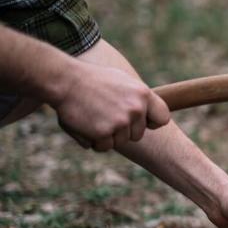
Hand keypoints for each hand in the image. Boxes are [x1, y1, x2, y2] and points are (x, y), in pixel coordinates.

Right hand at [51, 59, 170, 150]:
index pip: (162, 118)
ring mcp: (121, 122)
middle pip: (137, 135)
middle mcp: (136, 109)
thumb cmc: (91, 80)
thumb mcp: (122, 81)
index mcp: (143, 94)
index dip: (152, 123)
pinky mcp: (104, 132)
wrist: (65, 80)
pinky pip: (103, 147)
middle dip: (122, 130)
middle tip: (104, 115)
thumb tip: (147, 113)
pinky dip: (93, 141)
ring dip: (106, 136)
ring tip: (93, 117)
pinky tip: (85, 125)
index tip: (142, 122)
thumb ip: (137, 98)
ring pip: (119, 142)